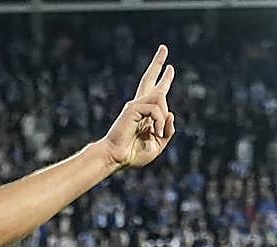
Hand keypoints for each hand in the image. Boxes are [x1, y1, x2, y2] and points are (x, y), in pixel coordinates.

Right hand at [99, 45, 175, 169]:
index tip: (169, 67)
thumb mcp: (158, 143)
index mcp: (145, 113)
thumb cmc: (133, 154)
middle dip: (157, 62)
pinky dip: (159, 121)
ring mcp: (134, 105)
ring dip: (162, 118)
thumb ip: (168, 130)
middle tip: (163, 48)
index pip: (155, 91)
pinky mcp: (132, 108)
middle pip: (148, 79)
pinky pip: (156, 108)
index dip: (163, 79)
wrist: (116, 158)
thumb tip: (171, 113)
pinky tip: (154, 131)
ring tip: (156, 132)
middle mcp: (139, 105)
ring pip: (161, 97)